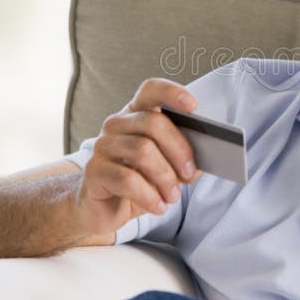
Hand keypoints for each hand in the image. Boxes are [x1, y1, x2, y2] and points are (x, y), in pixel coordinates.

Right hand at [76, 78, 201, 236]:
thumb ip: (184, 156)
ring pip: (142, 151)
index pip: (152, 90)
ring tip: (172, 196)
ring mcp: (103, 145)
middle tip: (189, 174)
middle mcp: (117, 124)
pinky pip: (127, 179)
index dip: (172, 93)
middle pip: (153, 123)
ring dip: (165, 178)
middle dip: (179, 150)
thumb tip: (206, 156)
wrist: (104, 208)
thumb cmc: (141, 181)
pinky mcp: (94, 170)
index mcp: (137, 114)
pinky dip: (149, 195)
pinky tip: (158, 206)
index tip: (193, 106)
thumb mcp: (168, 166)